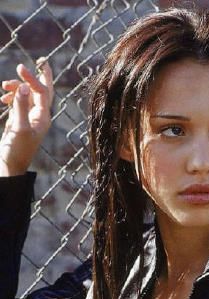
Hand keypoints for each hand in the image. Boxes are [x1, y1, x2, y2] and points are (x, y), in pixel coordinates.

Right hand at [0, 59, 53, 175]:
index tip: (19, 68)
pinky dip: (12, 97)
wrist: (10, 166)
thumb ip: (20, 106)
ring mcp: (30, 118)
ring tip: (4, 87)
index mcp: (43, 118)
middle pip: (43, 92)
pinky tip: (3, 99)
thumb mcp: (18, 128)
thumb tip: (22, 86)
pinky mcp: (20, 121)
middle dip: (40, 77)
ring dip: (17, 87)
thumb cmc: (16, 150)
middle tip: (41, 61)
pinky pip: (19, 103)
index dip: (32, 79)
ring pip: (27, 96)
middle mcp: (40, 117)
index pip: (42, 93)